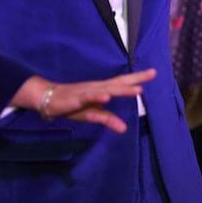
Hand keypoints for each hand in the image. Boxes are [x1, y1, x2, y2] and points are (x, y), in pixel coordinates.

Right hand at [12, 69, 156, 132]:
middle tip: (152, 73)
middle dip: (136, 78)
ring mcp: (87, 92)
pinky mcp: (75, 98)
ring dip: (122, 90)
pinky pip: (87, 97)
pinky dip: (97, 97)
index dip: (138, 78)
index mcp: (102, 89)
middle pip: (119, 82)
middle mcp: (97, 87)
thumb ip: (108, 120)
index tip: (154, 72)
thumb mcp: (92, 114)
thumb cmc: (72, 105)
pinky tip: (106, 97)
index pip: (122, 82)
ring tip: (138, 89)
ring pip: (107, 89)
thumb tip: (124, 129)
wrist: (47, 99)